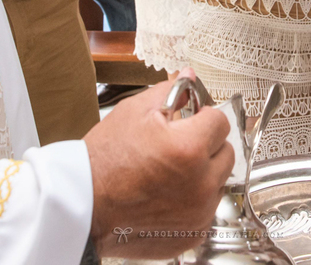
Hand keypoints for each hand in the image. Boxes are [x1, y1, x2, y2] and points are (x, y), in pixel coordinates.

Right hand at [85, 72, 234, 258]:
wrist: (84, 206)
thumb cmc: (104, 162)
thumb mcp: (134, 112)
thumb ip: (170, 92)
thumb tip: (189, 77)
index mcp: (189, 148)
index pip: (220, 121)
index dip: (202, 116)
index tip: (190, 121)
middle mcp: (200, 183)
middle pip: (226, 151)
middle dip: (206, 144)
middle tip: (177, 145)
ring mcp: (199, 212)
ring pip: (218, 181)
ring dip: (203, 173)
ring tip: (169, 171)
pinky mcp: (194, 233)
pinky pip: (207, 208)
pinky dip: (194, 200)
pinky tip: (168, 194)